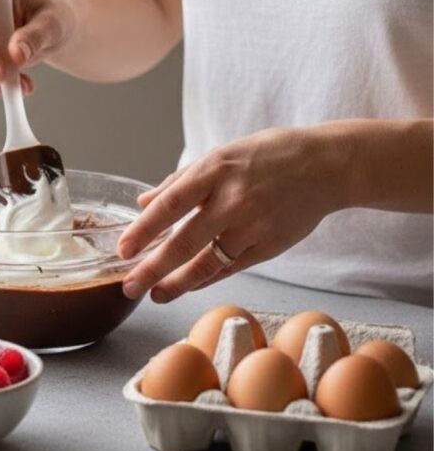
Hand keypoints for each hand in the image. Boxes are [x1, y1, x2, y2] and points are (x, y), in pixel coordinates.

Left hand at [116, 127, 346, 302]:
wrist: (327, 166)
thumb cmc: (267, 156)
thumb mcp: (221, 155)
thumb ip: (180, 181)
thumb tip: (143, 202)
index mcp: (215, 171)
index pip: (171, 204)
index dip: (144, 230)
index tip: (123, 250)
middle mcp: (234, 200)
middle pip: (186, 242)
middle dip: (153, 268)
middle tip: (129, 286)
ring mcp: (254, 226)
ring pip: (209, 263)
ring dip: (178, 284)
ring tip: (155, 295)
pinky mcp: (270, 246)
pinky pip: (230, 268)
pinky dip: (206, 280)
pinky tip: (187, 286)